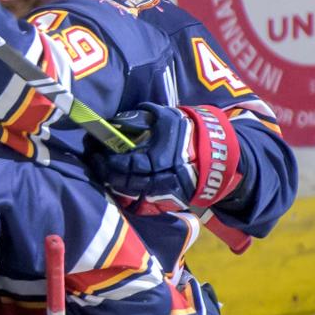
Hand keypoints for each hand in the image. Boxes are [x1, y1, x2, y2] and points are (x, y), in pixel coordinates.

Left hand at [89, 102, 242, 213]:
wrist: (219, 156)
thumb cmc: (191, 133)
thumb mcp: (169, 118)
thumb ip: (147, 114)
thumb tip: (125, 113)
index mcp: (157, 159)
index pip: (123, 164)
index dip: (106, 160)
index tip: (95, 153)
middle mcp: (158, 179)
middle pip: (123, 182)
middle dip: (106, 173)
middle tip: (96, 163)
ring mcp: (162, 193)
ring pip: (130, 194)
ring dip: (115, 184)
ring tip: (105, 173)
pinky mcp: (167, 201)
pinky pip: (141, 202)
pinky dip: (128, 195)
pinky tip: (120, 186)